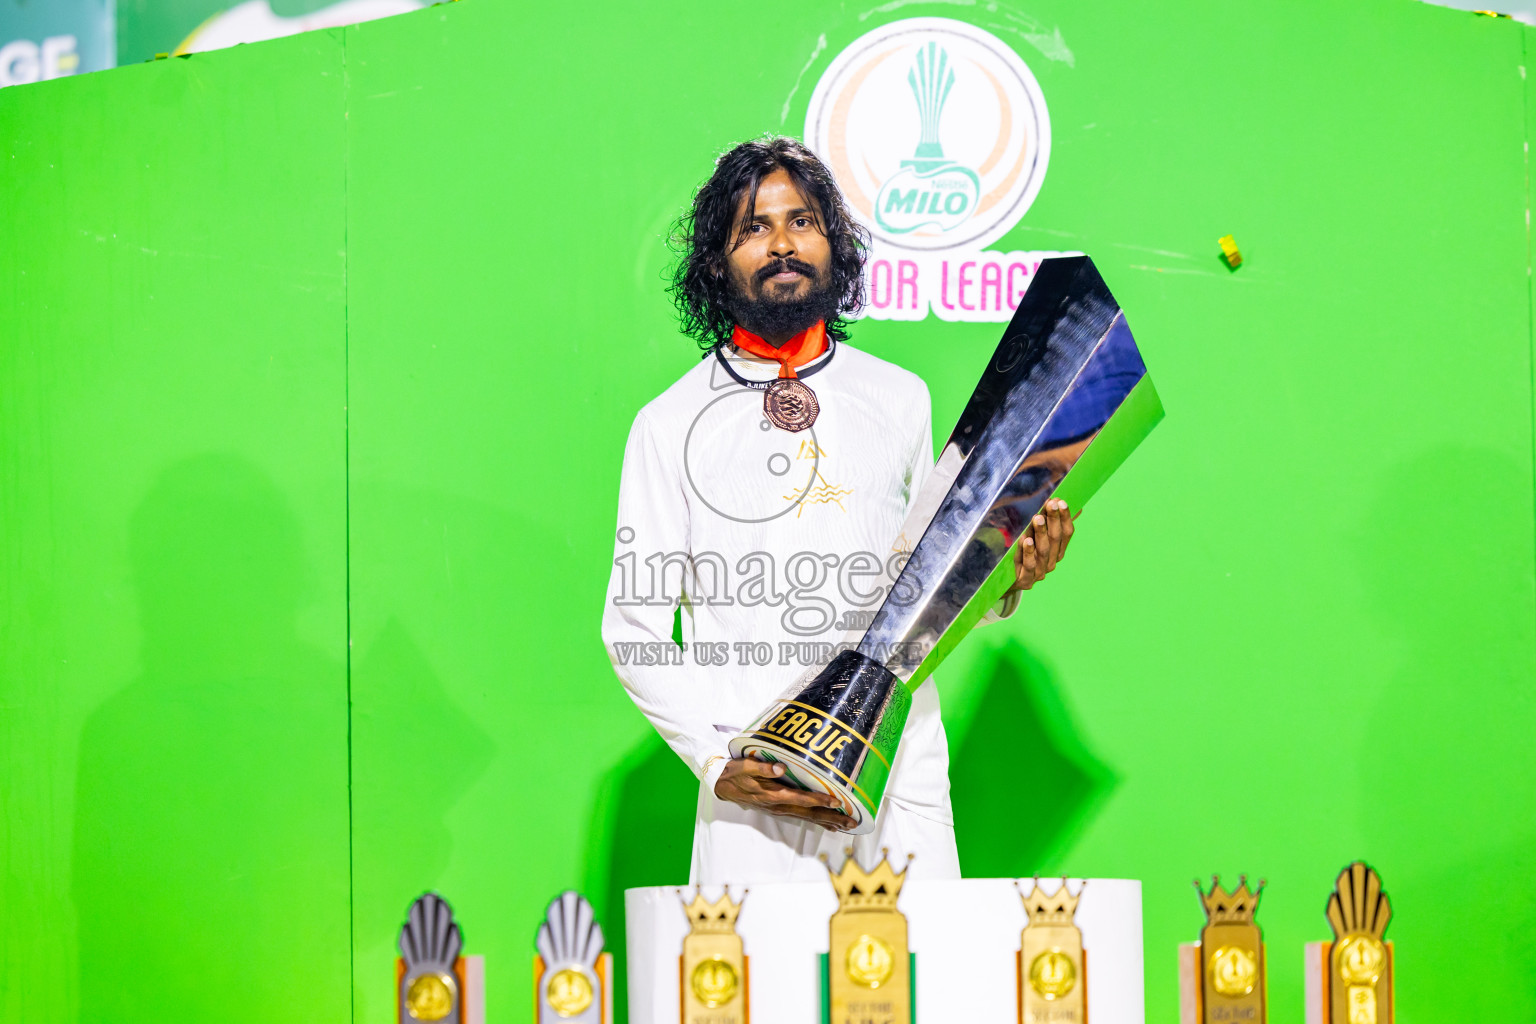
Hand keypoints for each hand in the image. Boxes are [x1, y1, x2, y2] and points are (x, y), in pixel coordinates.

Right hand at [713, 757, 855, 830]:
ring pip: (808, 818)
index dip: (819, 800)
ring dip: (829, 822)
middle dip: (832, 818)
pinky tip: (831, 825)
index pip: (801, 799)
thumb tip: (781, 767)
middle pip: (810, 815)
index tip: (837, 802)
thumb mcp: (745, 766)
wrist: (722, 785)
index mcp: (773, 795)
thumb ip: (763, 767)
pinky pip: (803, 817)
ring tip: (848, 826)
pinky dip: (819, 822)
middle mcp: (779, 806)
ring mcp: (780, 809)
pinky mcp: (780, 808)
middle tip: (852, 822)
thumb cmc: (735, 773)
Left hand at [1008, 497, 1074, 593]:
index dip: (1065, 517)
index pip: (1066, 533)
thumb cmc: (1024, 555)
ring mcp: (1039, 571)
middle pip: (1055, 539)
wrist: (1007, 582)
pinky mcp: (1026, 579)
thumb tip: (1071, 506)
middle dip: (1054, 520)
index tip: (1061, 501)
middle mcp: (1052, 561)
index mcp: (1058, 551)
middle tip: (1051, 504)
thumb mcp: (1037, 539)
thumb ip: (1050, 525)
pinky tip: (1026, 540)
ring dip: (1041, 533)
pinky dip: (1028, 552)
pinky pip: (1028, 564)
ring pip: (1043, 550)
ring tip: (1038, 518)